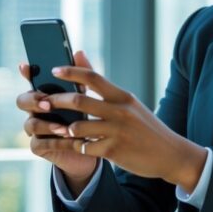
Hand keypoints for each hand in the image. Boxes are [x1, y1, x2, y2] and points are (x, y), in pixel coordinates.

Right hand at [16, 51, 97, 195]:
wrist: (93, 148)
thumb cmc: (86, 118)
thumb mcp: (87, 96)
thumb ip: (83, 76)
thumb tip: (78, 52)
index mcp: (45, 94)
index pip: (31, 80)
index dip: (26, 73)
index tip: (25, 65)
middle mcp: (35, 110)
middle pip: (22, 101)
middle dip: (33, 100)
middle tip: (47, 102)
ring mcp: (35, 129)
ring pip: (29, 124)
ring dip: (46, 125)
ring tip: (63, 127)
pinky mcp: (39, 147)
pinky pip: (38, 144)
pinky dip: (54, 142)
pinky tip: (68, 141)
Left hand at [43, 64, 207, 192]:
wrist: (170, 154)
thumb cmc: (145, 127)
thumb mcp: (130, 104)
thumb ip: (105, 87)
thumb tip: (82, 57)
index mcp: (122, 96)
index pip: (93, 77)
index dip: (71, 72)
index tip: (54, 70)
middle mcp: (120, 111)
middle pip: (79, 102)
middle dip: (56, 101)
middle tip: (42, 102)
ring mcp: (117, 132)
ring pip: (78, 127)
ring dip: (62, 128)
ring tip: (53, 128)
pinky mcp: (114, 151)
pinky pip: (85, 148)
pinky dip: (73, 147)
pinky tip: (68, 146)